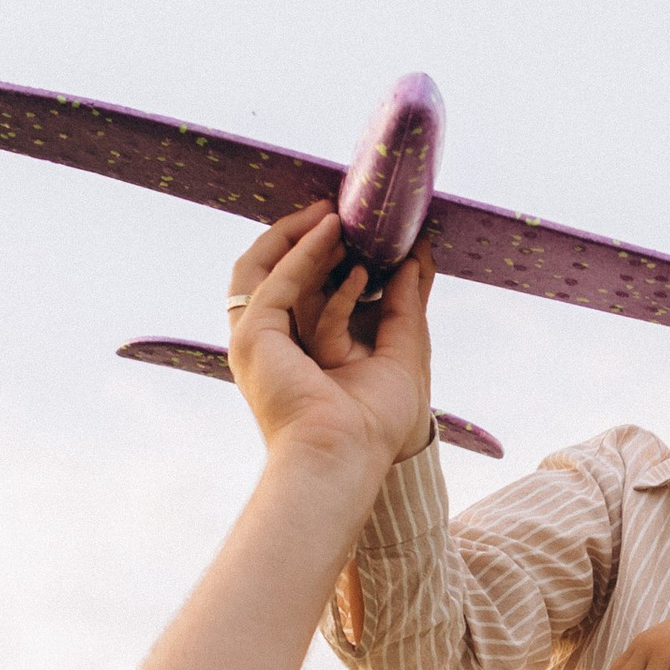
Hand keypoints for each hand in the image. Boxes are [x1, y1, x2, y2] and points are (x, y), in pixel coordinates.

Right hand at [228, 203, 432, 473]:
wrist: (346, 458)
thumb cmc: (374, 427)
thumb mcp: (404, 355)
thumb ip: (406, 307)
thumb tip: (414, 261)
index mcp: (302, 353)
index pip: (310, 292)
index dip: (332, 260)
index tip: (365, 234)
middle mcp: (274, 344)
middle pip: (281, 275)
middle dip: (308, 240)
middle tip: (342, 212)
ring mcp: (257, 339)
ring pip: (267, 269)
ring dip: (298, 236)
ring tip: (334, 213)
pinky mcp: (254, 335)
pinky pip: (277, 280)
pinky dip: (302, 252)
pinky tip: (330, 231)